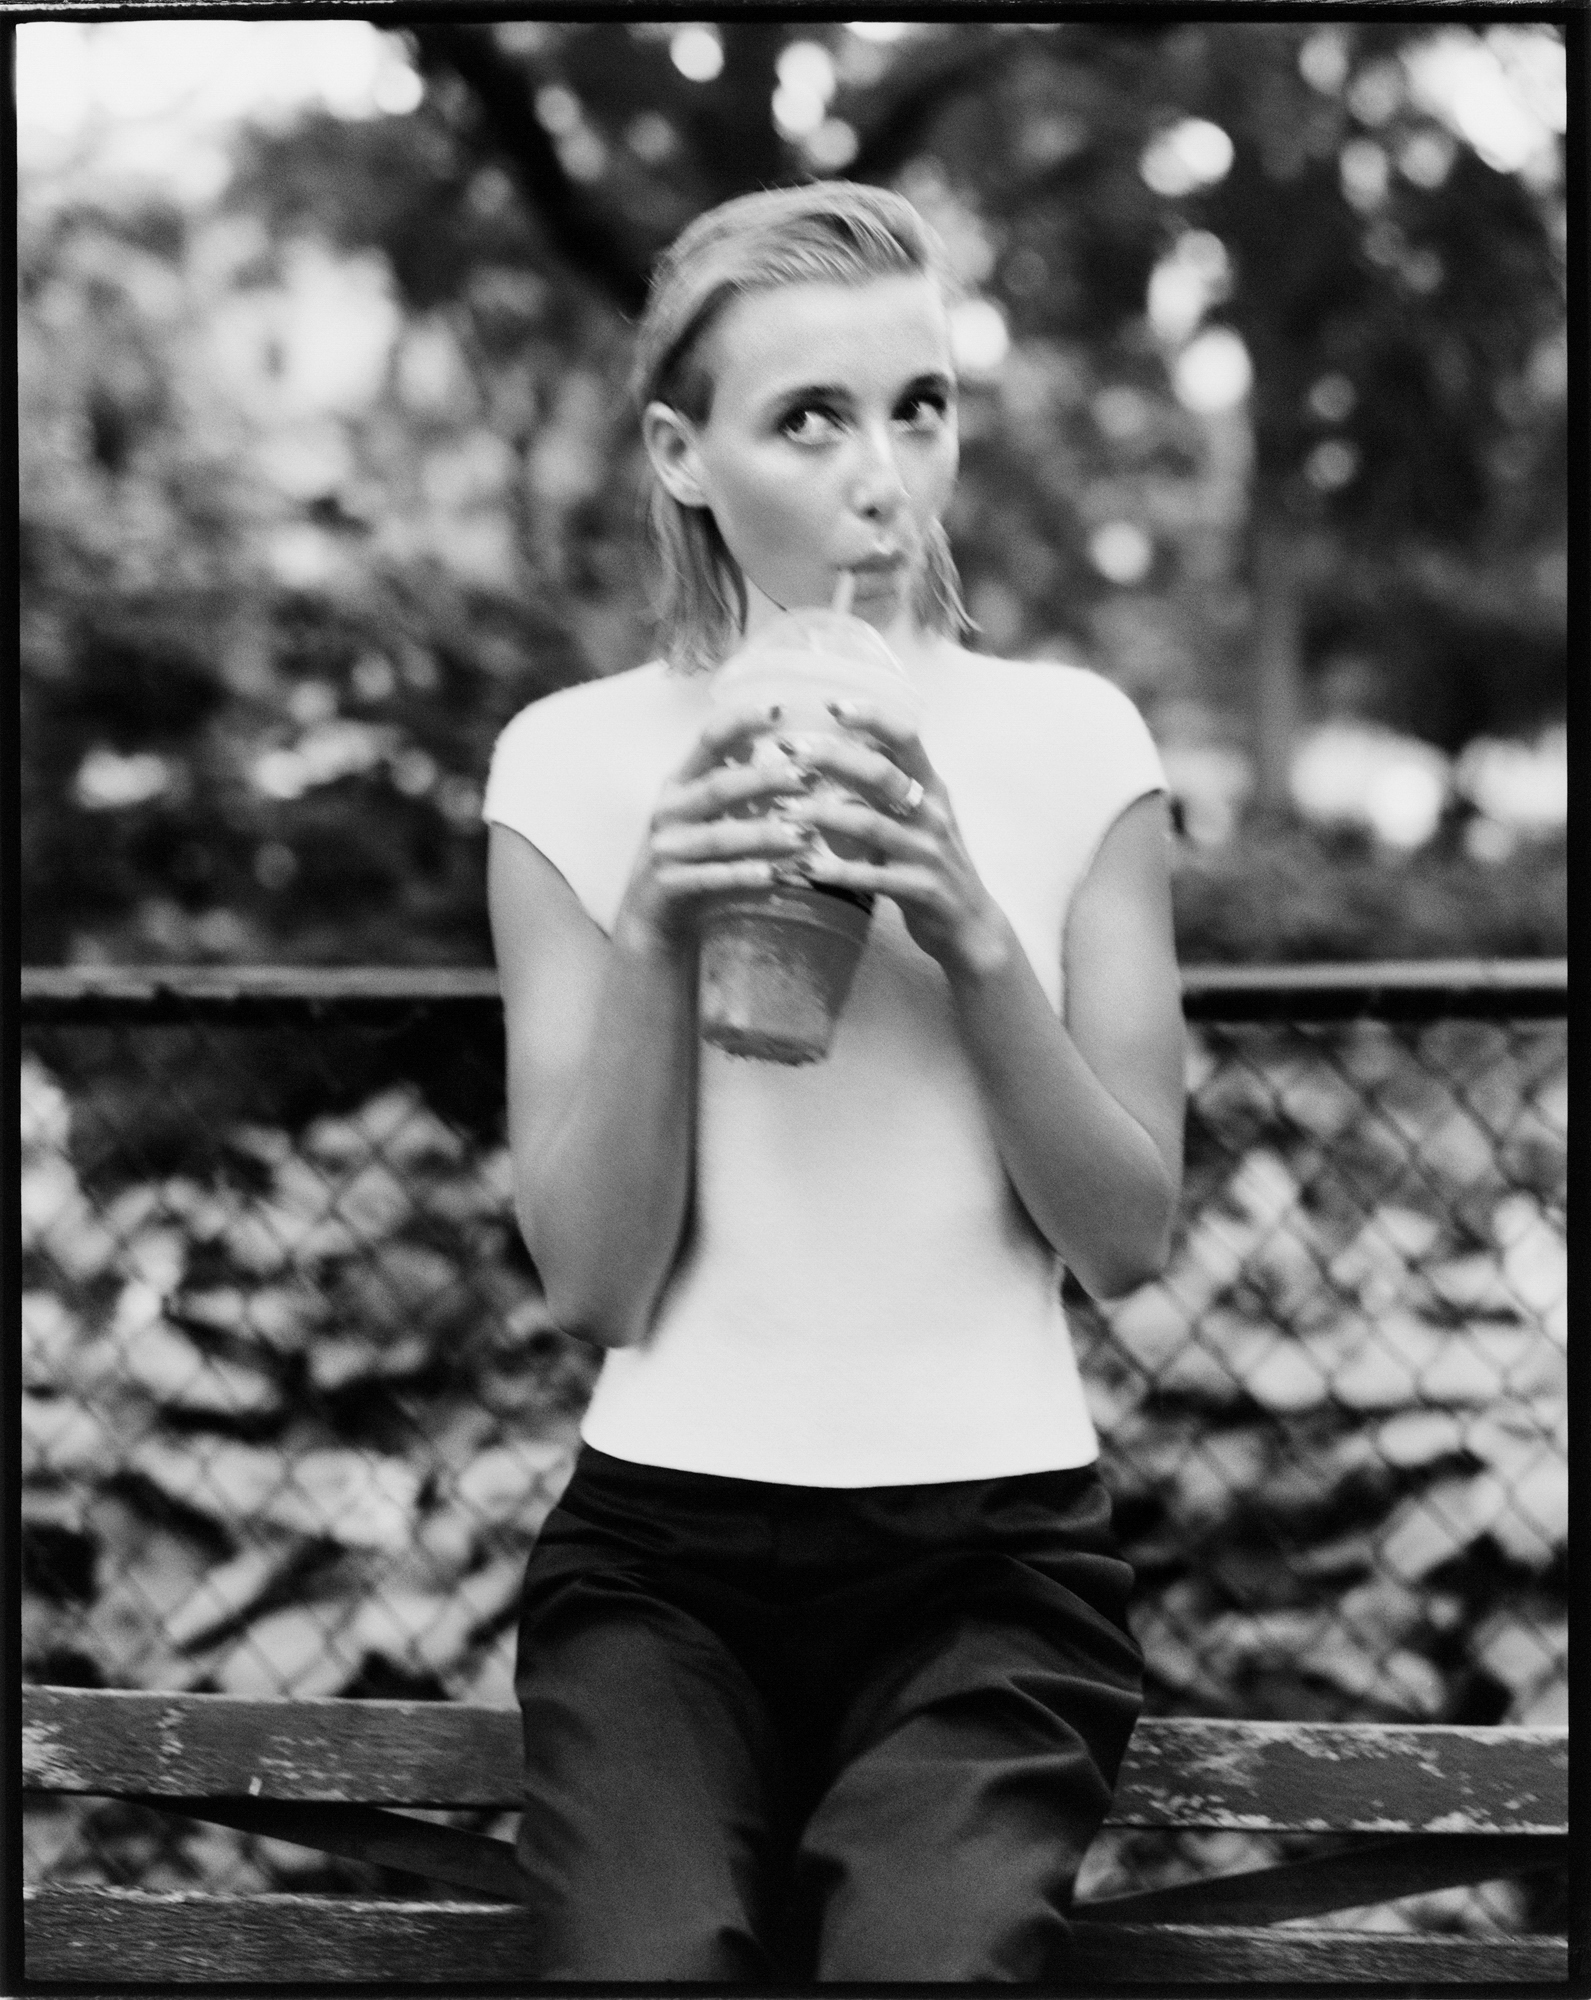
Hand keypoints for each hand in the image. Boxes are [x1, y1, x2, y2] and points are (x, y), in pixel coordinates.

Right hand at [612, 704, 819, 957]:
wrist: (651, 922)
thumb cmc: (692, 862)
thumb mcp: (706, 818)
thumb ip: (736, 788)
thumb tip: (790, 755)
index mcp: (678, 784)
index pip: (708, 741)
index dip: (740, 721)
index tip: (779, 709)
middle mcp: (667, 811)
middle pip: (718, 787)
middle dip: (763, 779)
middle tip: (806, 776)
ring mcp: (665, 850)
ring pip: (719, 837)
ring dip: (763, 834)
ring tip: (803, 835)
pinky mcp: (669, 886)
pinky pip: (712, 879)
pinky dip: (744, 876)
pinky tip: (776, 876)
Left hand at [776, 700, 1013, 980]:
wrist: (971, 924)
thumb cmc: (930, 863)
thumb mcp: (917, 817)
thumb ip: (884, 788)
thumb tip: (833, 751)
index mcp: (931, 788)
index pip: (906, 737)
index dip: (871, 716)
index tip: (831, 704)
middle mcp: (932, 813)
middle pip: (881, 773)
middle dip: (832, 759)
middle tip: (789, 753)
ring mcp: (928, 852)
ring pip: (870, 825)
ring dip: (821, 816)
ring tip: (781, 812)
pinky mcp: (920, 889)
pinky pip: (870, 878)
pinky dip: (834, 872)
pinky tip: (801, 868)